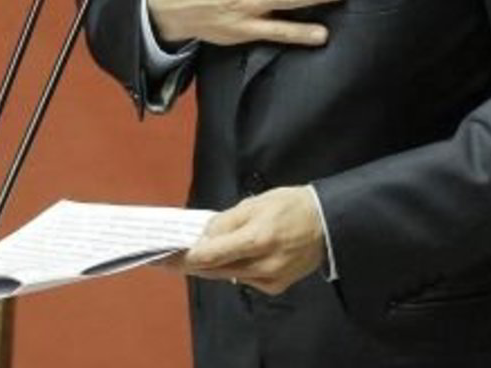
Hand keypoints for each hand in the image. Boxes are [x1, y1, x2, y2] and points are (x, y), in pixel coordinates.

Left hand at [173, 187, 325, 294]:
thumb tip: (203, 238)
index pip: (211, 255)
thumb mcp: (254, 204)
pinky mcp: (276, 286)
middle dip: (191, 264)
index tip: (164, 256)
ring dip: (209, 267)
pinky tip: (222, 260)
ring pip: (228, 276)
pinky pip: (244, 279)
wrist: (327, 222)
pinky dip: (231, 269)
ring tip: (188, 258)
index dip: (185, 257)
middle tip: (166, 259)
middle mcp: (263, 265)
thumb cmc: (288, 206)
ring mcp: (271, 279)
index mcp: (257, 240)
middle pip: (216, 270)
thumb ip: (225, 222)